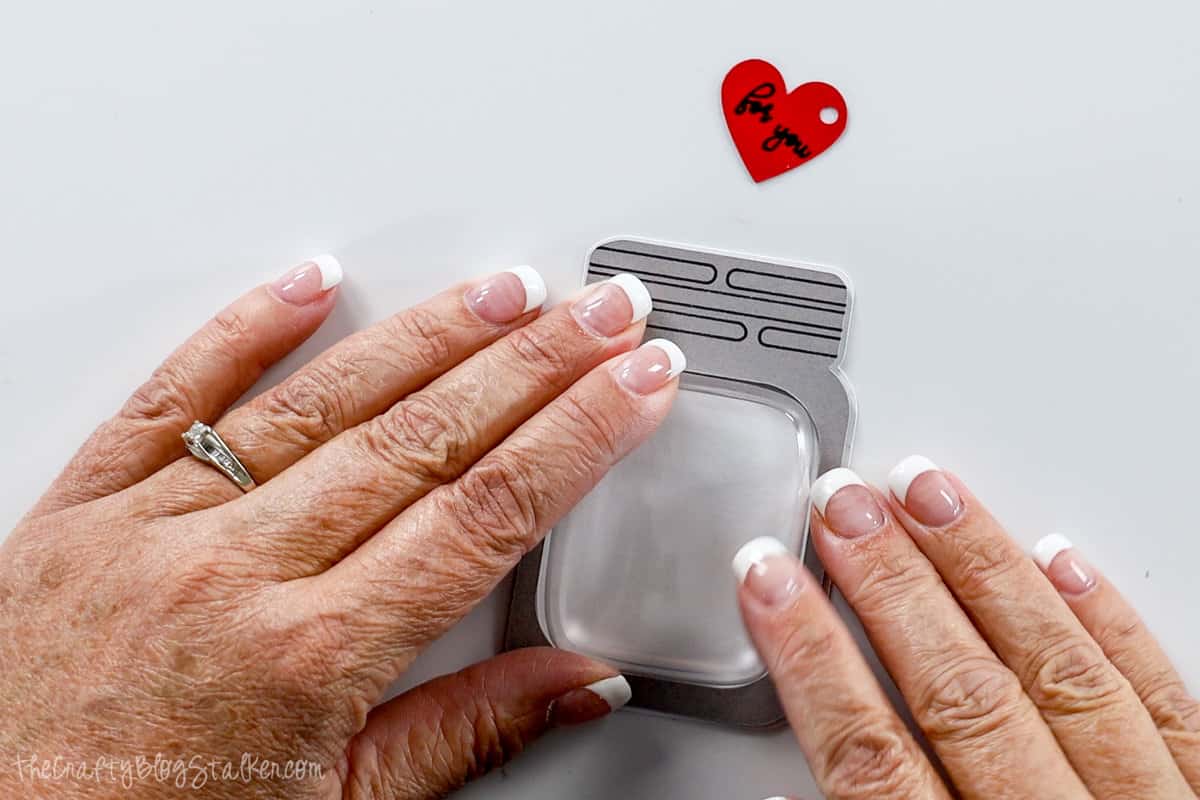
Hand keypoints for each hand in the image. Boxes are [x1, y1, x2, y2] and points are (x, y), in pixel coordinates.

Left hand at [0, 258, 679, 798]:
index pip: (486, 514)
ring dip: (429, 336)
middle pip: (424, 439)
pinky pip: (175, 396)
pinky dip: (246, 329)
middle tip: (606, 312)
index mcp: (312, 656)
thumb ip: (468, 732)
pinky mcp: (85, 506)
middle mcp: (237, 573)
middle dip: (536, 365)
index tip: (636, 385)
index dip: (578, 437)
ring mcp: (157, 527)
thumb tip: (578, 683)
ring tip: (506, 292)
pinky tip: (312, 283)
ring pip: (321, 401)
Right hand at [735, 461, 1199, 798]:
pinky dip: (1110, 626)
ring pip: (1057, 673)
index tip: (765, 581)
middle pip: (959, 694)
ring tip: (928, 495)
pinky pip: (1166, 703)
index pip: (867, 757)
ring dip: (983, 571)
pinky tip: (1061, 562)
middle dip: (889, 586)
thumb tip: (789, 754)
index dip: (807, 657)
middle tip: (839, 507)